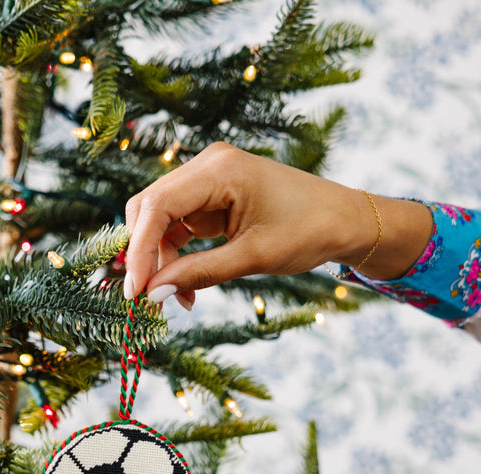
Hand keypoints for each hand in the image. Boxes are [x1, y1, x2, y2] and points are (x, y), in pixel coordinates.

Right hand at [123, 142, 432, 307]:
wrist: (344, 220)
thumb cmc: (308, 232)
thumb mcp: (253, 258)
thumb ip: (200, 273)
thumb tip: (154, 294)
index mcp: (220, 169)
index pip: (158, 206)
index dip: (139, 250)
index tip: (136, 291)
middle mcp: (208, 165)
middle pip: (150, 208)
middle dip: (145, 255)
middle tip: (148, 301)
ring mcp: (208, 179)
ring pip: (159, 219)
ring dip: (160, 259)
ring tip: (175, 300)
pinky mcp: (212, 197)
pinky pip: (178, 225)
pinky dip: (176, 256)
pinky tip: (185, 286)